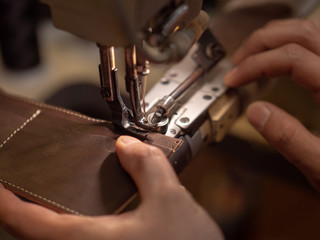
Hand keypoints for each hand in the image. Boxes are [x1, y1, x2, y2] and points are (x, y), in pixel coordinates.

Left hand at [0, 136, 222, 239]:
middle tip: (21, 189)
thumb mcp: (171, 201)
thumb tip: (128, 145)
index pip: (28, 223)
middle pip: (34, 237)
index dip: (6, 202)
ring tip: (45, 201)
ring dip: (42, 223)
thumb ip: (148, 166)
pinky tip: (82, 218)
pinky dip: (66, 232)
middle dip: (21, 212)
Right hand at [224, 18, 319, 191]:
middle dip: (262, 42)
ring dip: (275, 38)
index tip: (234, 78)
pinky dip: (287, 43)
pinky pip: (314, 44)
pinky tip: (274, 57)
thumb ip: (289, 138)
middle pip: (301, 34)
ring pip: (308, 32)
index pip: (292, 58)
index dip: (256, 64)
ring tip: (250, 56)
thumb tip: (255, 112)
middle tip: (238, 62)